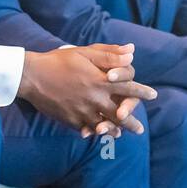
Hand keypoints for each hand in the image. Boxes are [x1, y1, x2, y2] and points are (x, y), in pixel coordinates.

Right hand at [18, 46, 156, 136]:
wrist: (33, 77)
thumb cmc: (59, 61)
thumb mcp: (86, 52)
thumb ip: (110, 54)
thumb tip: (131, 52)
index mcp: (101, 80)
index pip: (129, 88)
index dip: (142, 92)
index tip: (153, 95)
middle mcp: (95, 99)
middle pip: (120, 114)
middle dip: (132, 122)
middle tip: (139, 130)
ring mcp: (83, 112)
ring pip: (104, 125)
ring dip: (113, 131)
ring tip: (119, 135)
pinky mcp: (71, 120)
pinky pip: (86, 129)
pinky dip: (93, 132)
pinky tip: (96, 134)